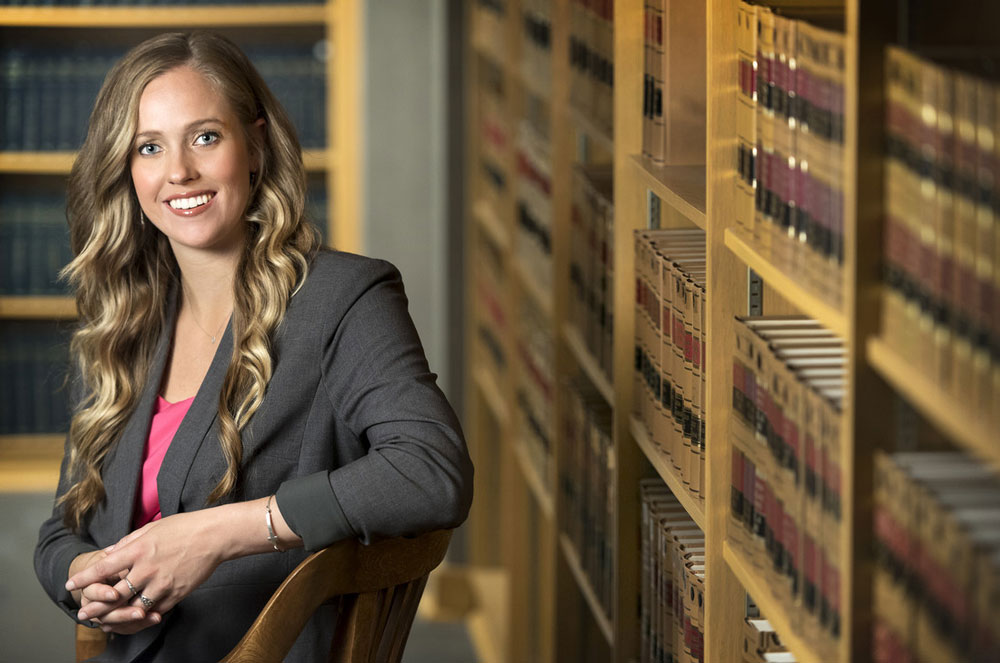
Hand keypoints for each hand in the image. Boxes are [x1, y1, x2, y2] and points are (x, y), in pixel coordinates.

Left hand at [67, 511, 224, 629]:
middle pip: (114, 595)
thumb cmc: (184, 527)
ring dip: (117, 617)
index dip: (84, 579)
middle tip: (83, 615)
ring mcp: (162, 583)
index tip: (71, 586)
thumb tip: (109, 552)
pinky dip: (143, 615)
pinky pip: (155, 610)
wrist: (215, 536)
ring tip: (105, 623)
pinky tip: (136, 617)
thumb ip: (128, 542)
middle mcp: (147, 569)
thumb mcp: (152, 528)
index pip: (103, 568)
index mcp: (138, 550)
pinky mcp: (176, 593)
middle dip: (95, 607)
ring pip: (133, 608)